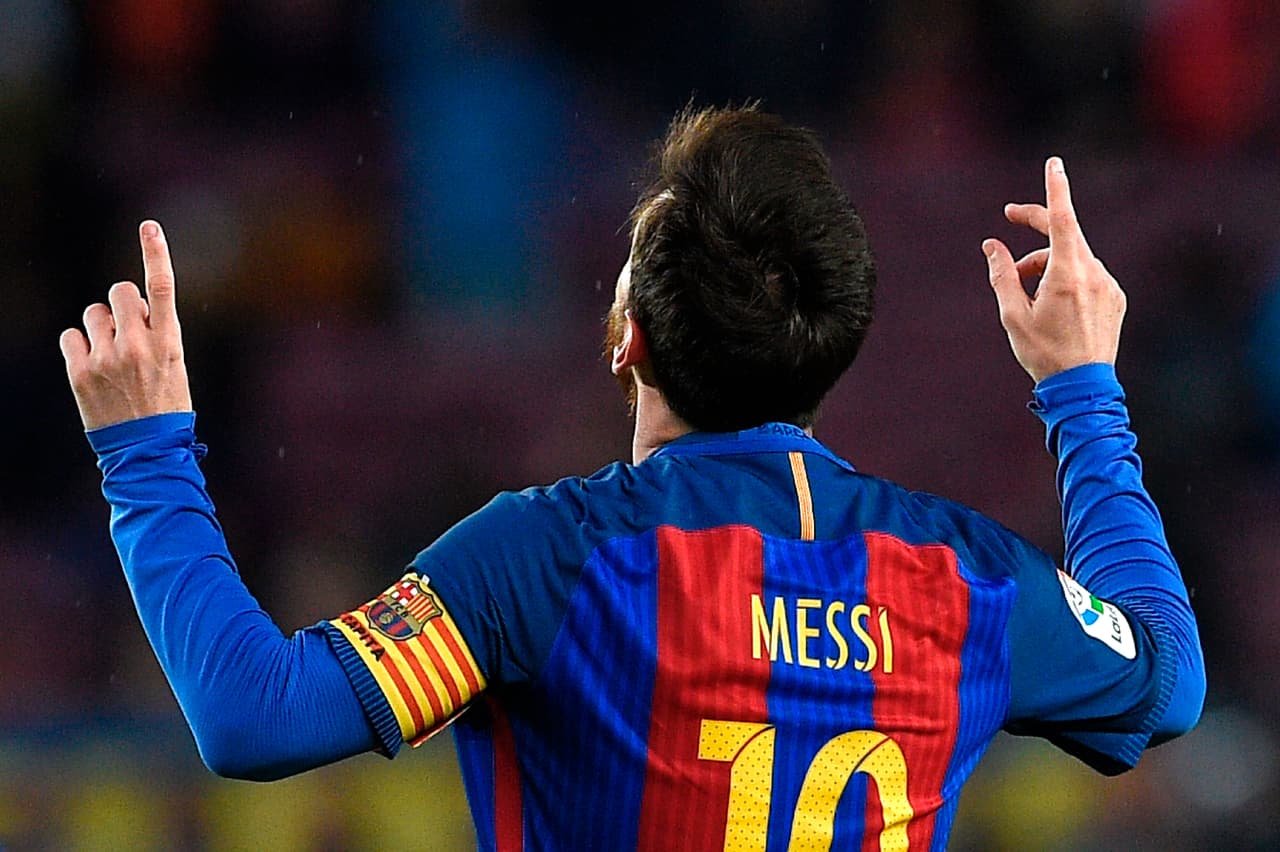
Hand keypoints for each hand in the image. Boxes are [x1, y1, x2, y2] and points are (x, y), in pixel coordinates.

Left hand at [60, 221, 192, 429]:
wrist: (146, 449)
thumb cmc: (165, 403)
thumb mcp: (174, 363)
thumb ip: (155, 331)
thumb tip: (128, 306)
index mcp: (169, 341)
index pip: (162, 287)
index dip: (155, 252)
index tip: (149, 226)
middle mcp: (138, 344)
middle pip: (119, 292)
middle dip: (121, 304)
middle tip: (127, 331)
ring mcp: (107, 357)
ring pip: (93, 313)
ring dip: (100, 328)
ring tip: (111, 358)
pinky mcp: (81, 372)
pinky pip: (71, 336)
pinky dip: (79, 347)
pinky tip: (93, 368)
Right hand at [982, 157, 1125, 383]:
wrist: (1082, 386)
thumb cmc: (1043, 352)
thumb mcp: (1012, 314)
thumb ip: (1002, 274)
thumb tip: (992, 245)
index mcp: (1067, 275)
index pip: (1063, 220)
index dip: (1056, 189)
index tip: (1054, 164)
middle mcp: (1093, 274)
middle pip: (1064, 234)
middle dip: (1036, 225)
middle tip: (1010, 217)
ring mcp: (1108, 285)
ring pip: (1072, 257)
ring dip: (1045, 263)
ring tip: (1023, 290)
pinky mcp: (1115, 297)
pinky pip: (1087, 274)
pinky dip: (1064, 277)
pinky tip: (1050, 304)